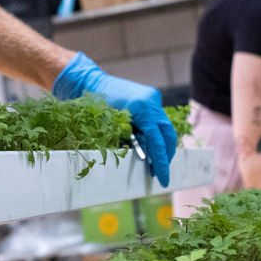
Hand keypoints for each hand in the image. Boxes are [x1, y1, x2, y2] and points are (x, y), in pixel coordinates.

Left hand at [53, 52, 178, 186]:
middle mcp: (152, 101)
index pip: (157, 140)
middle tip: (160, 172)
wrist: (92, 82)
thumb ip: (129, 142)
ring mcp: (153, 98)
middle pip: (168, 134)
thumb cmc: (96, 105)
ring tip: (153, 163)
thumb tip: (144, 159)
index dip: (161, 161)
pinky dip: (156, 134)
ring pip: (164, 128)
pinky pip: (158, 120)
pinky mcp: (151, 98)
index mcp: (143, 108)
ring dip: (161, 145)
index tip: (163, 179)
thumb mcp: (112, 128)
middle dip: (166, 155)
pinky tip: (148, 146)